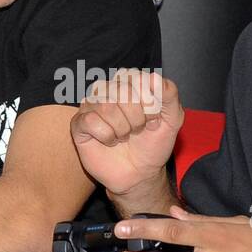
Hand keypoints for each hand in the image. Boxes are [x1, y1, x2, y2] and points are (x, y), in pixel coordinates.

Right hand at [70, 69, 183, 195]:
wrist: (140, 173)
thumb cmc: (153, 144)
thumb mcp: (172, 119)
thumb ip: (169, 95)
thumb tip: (154, 78)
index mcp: (129, 83)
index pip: (136, 77)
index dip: (148, 101)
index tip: (154, 119)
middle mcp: (108, 89)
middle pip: (121, 91)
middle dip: (137, 118)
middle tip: (138, 130)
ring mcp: (91, 105)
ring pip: (106, 107)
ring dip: (122, 129)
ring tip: (124, 137)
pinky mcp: (79, 124)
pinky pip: (90, 121)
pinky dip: (107, 136)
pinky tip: (110, 141)